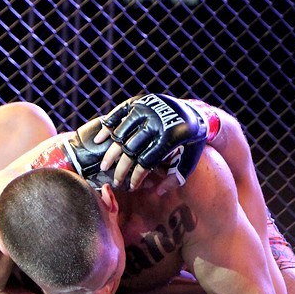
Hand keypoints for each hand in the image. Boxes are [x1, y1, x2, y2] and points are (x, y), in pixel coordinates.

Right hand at [98, 94, 219, 190]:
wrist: (195, 112)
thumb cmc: (191, 143)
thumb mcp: (190, 162)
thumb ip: (175, 179)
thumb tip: (157, 192)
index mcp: (169, 137)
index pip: (145, 162)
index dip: (136, 177)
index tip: (131, 187)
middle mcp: (156, 122)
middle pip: (130, 150)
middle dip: (121, 169)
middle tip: (115, 181)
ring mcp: (145, 109)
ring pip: (120, 133)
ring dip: (111, 152)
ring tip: (105, 165)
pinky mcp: (138, 101)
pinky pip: (117, 114)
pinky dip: (107, 127)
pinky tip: (99, 140)